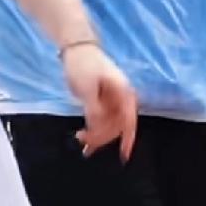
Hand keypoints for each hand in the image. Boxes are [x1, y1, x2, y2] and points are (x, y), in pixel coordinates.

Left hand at [62, 44, 137, 160]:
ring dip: (97, 135)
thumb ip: (93, 109)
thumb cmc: (84, 65)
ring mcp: (112, 101)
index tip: (123, 155)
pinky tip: (84, 139)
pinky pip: (101, 120)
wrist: (76, 49)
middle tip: (85, 143)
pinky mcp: (103, 102)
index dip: (128, 139)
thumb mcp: (87, 88)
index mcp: (123, 93)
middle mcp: (121, 98)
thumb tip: (97, 126)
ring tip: (80, 140)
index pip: (129, 120)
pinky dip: (93, 129)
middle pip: (117, 125)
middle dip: (103, 137)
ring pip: (109, 125)